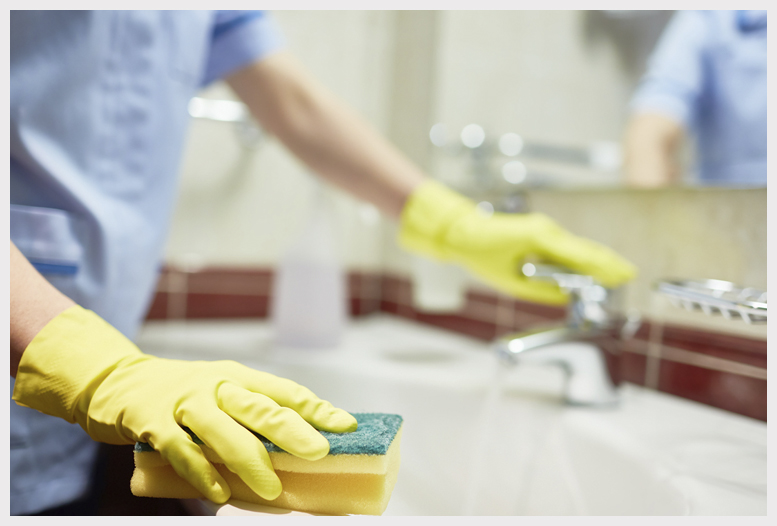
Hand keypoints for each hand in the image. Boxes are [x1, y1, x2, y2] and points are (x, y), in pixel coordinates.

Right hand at [12, 306, 356, 502]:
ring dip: (250, 461)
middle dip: (292, 431)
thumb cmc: (183, 393)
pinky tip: (218, 492)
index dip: (316, 408)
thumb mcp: (221, 391)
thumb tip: (297, 448)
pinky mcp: (152, 422)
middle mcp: (215, 384)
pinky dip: (201, 472)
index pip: (285, 391)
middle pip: (259, 407)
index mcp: (238, 376)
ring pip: (223, 430)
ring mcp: (184, 402)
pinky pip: (181, 449)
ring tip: (273, 489)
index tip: (345, 425)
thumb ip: (251, 416)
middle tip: (319, 452)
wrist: (118, 382)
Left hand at [398, 181, 636, 304]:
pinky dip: (580, 258)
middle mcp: (547, 230)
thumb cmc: (481, 253)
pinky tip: (590, 268)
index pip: (581, 255)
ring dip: (596, 261)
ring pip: (577, 247)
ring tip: (615, 275)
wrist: (461, 231)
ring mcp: (544, 229)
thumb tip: (566, 297)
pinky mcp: (540, 232)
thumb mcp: (511, 281)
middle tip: (628, 275)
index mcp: (540, 238)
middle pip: (585, 249)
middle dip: (608, 263)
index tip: (623, 275)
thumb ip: (542, 291)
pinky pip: (565, 247)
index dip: (604, 267)